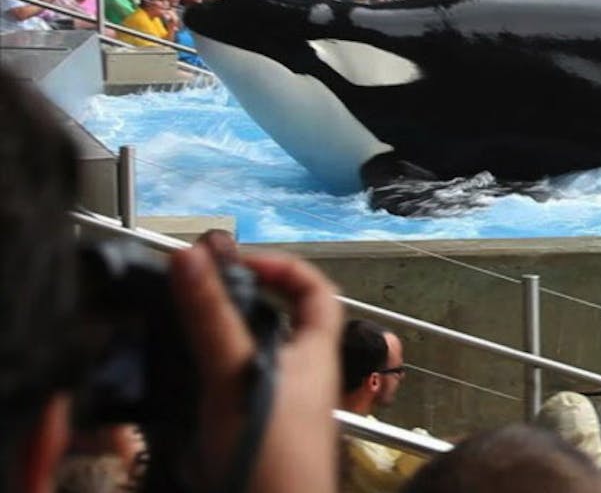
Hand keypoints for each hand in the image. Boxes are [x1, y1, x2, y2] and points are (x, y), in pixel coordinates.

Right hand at [170, 238, 341, 492]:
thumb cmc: (272, 456)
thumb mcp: (236, 374)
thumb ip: (212, 317)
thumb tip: (192, 256)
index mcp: (314, 352)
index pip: (315, 289)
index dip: (282, 266)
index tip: (237, 261)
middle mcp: (299, 375)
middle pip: (275, 319)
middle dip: (236, 300)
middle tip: (194, 291)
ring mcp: (275, 405)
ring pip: (246, 354)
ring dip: (214, 338)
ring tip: (176, 325)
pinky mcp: (249, 431)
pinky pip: (226, 389)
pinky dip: (200, 377)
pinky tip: (173, 378)